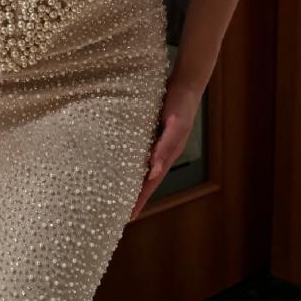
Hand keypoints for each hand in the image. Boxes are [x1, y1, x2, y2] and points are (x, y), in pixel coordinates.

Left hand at [129, 76, 202, 219]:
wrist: (185, 83)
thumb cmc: (181, 103)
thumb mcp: (175, 125)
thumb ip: (165, 147)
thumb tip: (152, 172)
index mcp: (168, 154)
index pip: (150, 183)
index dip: (140, 200)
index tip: (129, 216)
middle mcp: (162, 152)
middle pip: (145, 180)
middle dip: (133, 196)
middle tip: (116, 212)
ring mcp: (157, 143)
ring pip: (140, 167)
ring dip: (130, 181)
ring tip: (115, 194)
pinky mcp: (150, 132)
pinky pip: (138, 152)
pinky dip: (129, 162)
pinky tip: (120, 164)